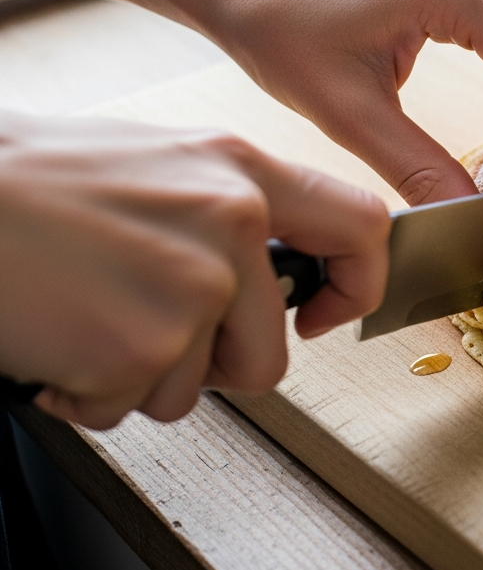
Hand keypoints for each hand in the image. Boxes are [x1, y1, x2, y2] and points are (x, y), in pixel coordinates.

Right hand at [0, 112, 388, 428]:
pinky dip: (92, 391)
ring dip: (142, 372)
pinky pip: (134, 406)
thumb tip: (272, 261)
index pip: (360, 225)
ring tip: (91, 313)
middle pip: (271, 351)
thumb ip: (228, 209)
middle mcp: (230, 226)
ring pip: (196, 386)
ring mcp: (192, 289)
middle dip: (214, 363)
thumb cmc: (35, 182)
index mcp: (240, 171)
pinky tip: (62, 338)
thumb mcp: (160, 163)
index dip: (359, 283)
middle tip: (153, 331)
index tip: (329, 311)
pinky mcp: (142, 348)